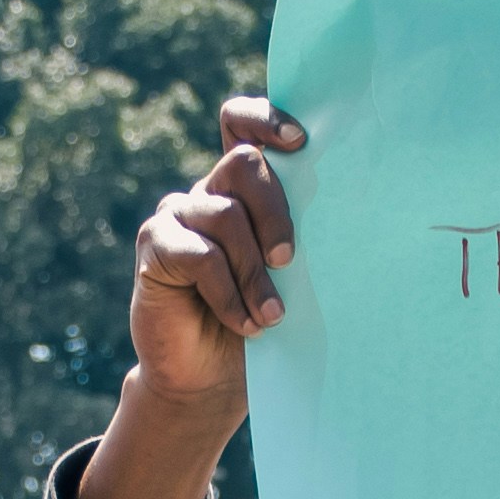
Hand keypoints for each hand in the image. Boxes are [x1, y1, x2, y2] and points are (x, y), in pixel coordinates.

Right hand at [132, 100, 301, 405]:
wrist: (209, 379)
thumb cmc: (259, 322)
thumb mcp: (287, 276)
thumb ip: (295, 237)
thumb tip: (344, 214)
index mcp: (240, 188)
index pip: (240, 123)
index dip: (265, 119)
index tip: (300, 142)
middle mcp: (207, 192)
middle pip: (242, 164)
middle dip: (275, 211)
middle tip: (289, 260)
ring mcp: (176, 216)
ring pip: (225, 216)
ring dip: (255, 271)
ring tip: (273, 315)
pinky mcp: (155, 248)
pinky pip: (199, 256)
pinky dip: (228, 293)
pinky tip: (246, 323)